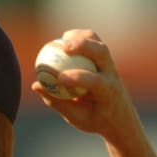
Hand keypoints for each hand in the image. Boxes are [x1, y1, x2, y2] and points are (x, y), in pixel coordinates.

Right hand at [31, 30, 143, 146]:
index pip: (95, 81)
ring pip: (98, 43)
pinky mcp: (106, 59)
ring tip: (62, 39)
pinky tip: (63, 39)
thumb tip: (36, 85)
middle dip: (83, 45)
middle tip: (63, 46)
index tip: (59, 77)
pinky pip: (93, 42)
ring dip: (81, 37)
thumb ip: (57, 102)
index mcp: (108, 93)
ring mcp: (110, 65)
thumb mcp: (76, 118)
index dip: (77, 77)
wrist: (120, 117)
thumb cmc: (95, 120)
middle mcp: (112, 75)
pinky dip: (79, 37)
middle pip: (101, 52)